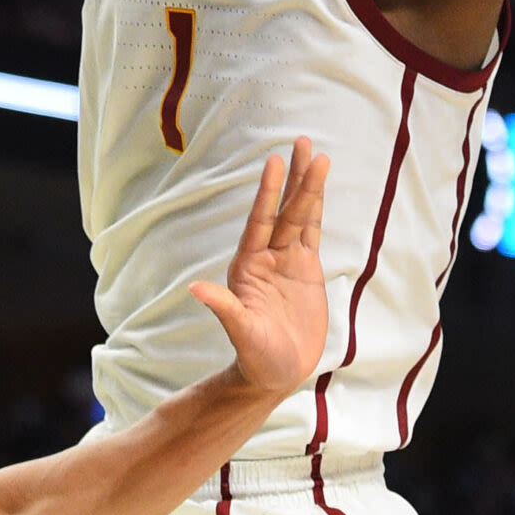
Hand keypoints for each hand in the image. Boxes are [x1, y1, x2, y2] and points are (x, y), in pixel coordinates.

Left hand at [190, 138, 330, 396]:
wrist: (276, 373)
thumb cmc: (255, 356)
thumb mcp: (240, 332)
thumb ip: (224, 308)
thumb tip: (195, 289)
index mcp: (248, 266)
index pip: (260, 221)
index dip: (268, 192)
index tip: (275, 161)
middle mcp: (267, 257)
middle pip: (286, 211)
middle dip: (297, 178)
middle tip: (305, 142)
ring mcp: (287, 262)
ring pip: (301, 216)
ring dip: (309, 187)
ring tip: (319, 155)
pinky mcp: (306, 271)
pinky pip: (312, 233)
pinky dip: (317, 210)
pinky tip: (320, 188)